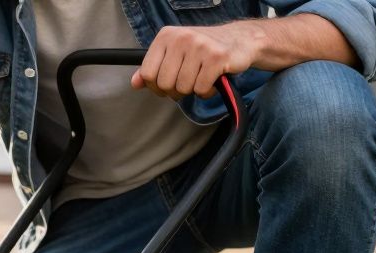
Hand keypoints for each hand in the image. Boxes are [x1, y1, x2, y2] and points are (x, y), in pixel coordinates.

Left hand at [132, 23, 262, 98]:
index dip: (155, 86)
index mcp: (166, 36)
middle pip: (164, 84)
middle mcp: (181, 38)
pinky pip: (201, 89)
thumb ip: (153, 68)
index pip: (147, 73)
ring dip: (193, 90)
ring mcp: (199, 46)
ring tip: (202, 78)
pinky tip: (213, 80)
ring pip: (183, 88)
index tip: (167, 85)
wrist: (241, 40)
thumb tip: (134, 83)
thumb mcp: (175, 54)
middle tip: (188, 82)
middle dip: (175, 90)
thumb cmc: (204, 50)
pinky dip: (207, 91)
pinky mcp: (216, 57)